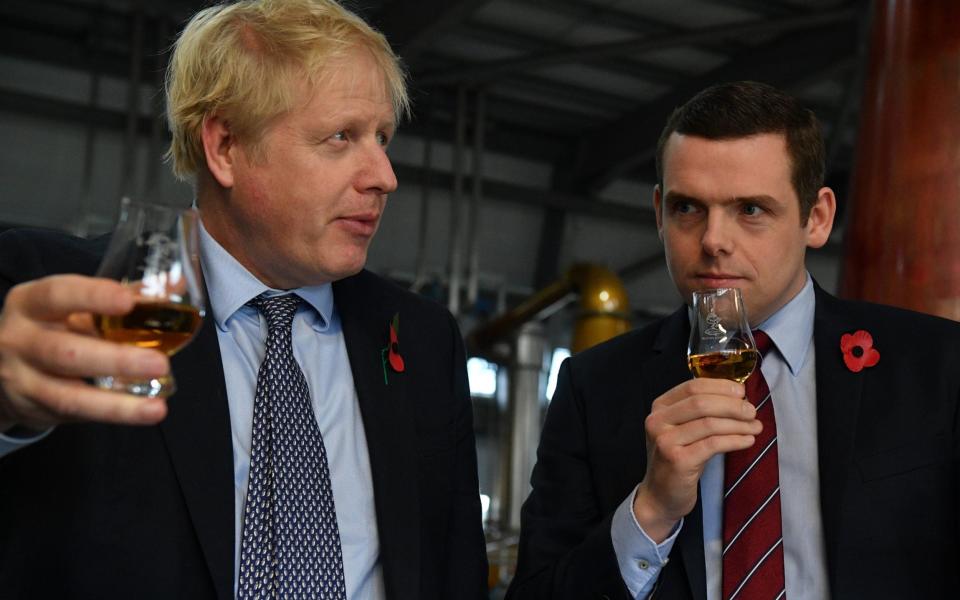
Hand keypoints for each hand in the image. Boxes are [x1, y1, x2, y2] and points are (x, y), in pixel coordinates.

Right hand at [0, 275, 169, 431]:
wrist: (2, 365)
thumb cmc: (52, 326)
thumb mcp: (74, 307)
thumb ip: (123, 297)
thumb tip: (175, 285)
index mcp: (30, 302)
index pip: (58, 294)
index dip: (92, 297)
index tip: (128, 301)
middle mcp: (20, 339)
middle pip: (65, 352)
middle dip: (115, 360)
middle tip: (159, 363)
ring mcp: (23, 378)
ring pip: (68, 395)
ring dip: (116, 403)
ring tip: (156, 405)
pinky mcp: (34, 408)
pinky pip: (75, 414)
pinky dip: (111, 413)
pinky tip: (142, 411)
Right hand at [633, 378, 759, 541]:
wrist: (660, 495)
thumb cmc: (678, 459)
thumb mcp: (682, 429)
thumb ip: (700, 411)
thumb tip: (738, 396)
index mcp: (660, 407)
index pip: (693, 386)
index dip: (720, 386)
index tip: (742, 391)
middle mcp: (658, 421)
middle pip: (701, 402)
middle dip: (732, 405)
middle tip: (752, 411)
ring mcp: (665, 441)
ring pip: (709, 423)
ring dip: (738, 424)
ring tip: (755, 427)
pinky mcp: (678, 461)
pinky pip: (713, 444)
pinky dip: (735, 440)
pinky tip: (748, 441)